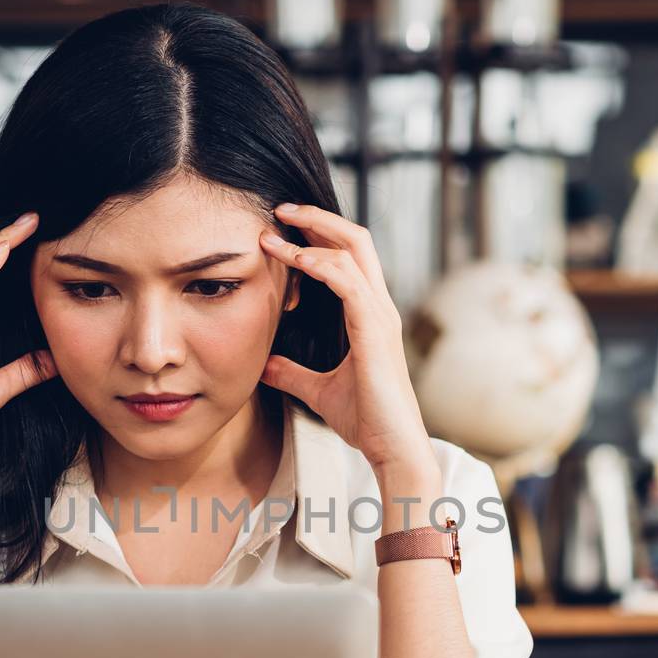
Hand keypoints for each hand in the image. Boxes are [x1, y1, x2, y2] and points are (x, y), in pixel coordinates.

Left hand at [257, 203, 435, 483]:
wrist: (392, 448)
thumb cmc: (366, 421)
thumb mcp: (318, 390)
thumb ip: (294, 373)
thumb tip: (266, 365)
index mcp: (370, 315)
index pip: (348, 257)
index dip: (318, 236)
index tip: (281, 229)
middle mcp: (379, 307)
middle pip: (356, 239)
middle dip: (317, 218)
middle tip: (280, 209)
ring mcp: (380, 315)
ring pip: (353, 250)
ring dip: (312, 234)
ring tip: (274, 228)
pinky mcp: (374, 330)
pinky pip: (347, 281)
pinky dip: (320, 263)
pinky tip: (293, 258)